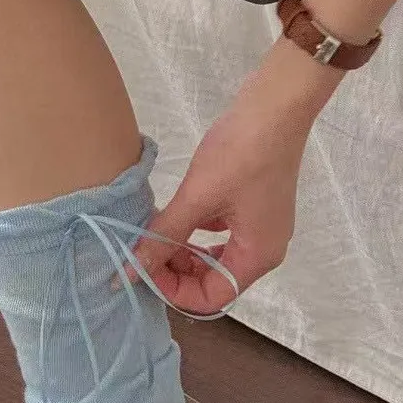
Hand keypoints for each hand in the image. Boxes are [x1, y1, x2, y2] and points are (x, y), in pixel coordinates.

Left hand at [131, 39, 343, 314]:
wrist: (276, 104)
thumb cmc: (242, 152)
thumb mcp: (196, 198)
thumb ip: (162, 237)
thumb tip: (127, 272)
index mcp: (257, 256)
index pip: (211, 298)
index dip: (174, 289)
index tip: (143, 267)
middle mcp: (264, 250)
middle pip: (214, 280)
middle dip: (176, 271)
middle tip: (145, 249)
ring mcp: (261, 228)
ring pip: (215, 258)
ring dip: (183, 250)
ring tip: (156, 230)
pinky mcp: (253, 208)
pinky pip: (220, 235)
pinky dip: (195, 232)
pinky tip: (176, 214)